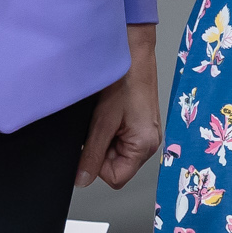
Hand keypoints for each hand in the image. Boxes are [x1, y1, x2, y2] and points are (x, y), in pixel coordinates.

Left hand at [79, 25, 160, 189]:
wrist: (132, 53)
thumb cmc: (124, 79)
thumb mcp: (102, 121)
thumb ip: (92, 153)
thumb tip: (82, 179)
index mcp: (144, 146)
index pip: (115, 177)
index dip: (97, 166)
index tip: (90, 145)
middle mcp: (149, 143)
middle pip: (115, 165)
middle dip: (100, 149)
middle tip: (98, 125)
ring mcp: (145, 133)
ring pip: (114, 151)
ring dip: (103, 137)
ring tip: (104, 115)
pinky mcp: (139, 124)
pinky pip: (118, 137)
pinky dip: (108, 128)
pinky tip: (108, 113)